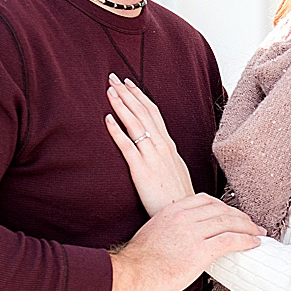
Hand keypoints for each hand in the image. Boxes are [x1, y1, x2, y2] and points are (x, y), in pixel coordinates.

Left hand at [104, 75, 194, 216]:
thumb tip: (159, 147)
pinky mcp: (142, 170)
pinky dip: (117, 131)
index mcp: (168, 145)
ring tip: (109, 91)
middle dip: (127, 93)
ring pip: (136, 125)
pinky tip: (107, 119)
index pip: (154, 113)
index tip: (128, 83)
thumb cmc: (178, 197)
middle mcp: (162, 146)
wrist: (183, 213)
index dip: (140, 96)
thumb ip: (165, 156)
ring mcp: (152, 157)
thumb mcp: (174, 170)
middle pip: (143, 113)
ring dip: (121, 105)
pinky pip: (128, 147)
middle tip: (113, 77)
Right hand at [109, 193, 264, 290]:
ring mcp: (192, 233)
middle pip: (221, 209)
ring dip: (248, 228)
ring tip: (258, 233)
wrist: (129, 275)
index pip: (206, 200)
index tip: (233, 214)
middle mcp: (184, 217)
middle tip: (252, 224)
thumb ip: (170, 230)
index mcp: (172, 211)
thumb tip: (183, 241)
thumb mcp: (153, 233)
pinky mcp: (199, 251)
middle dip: (240, 216)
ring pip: (229, 223)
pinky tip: (254, 243)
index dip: (224, 207)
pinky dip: (245, 240)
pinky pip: (230, 241)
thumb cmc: (138, 262)